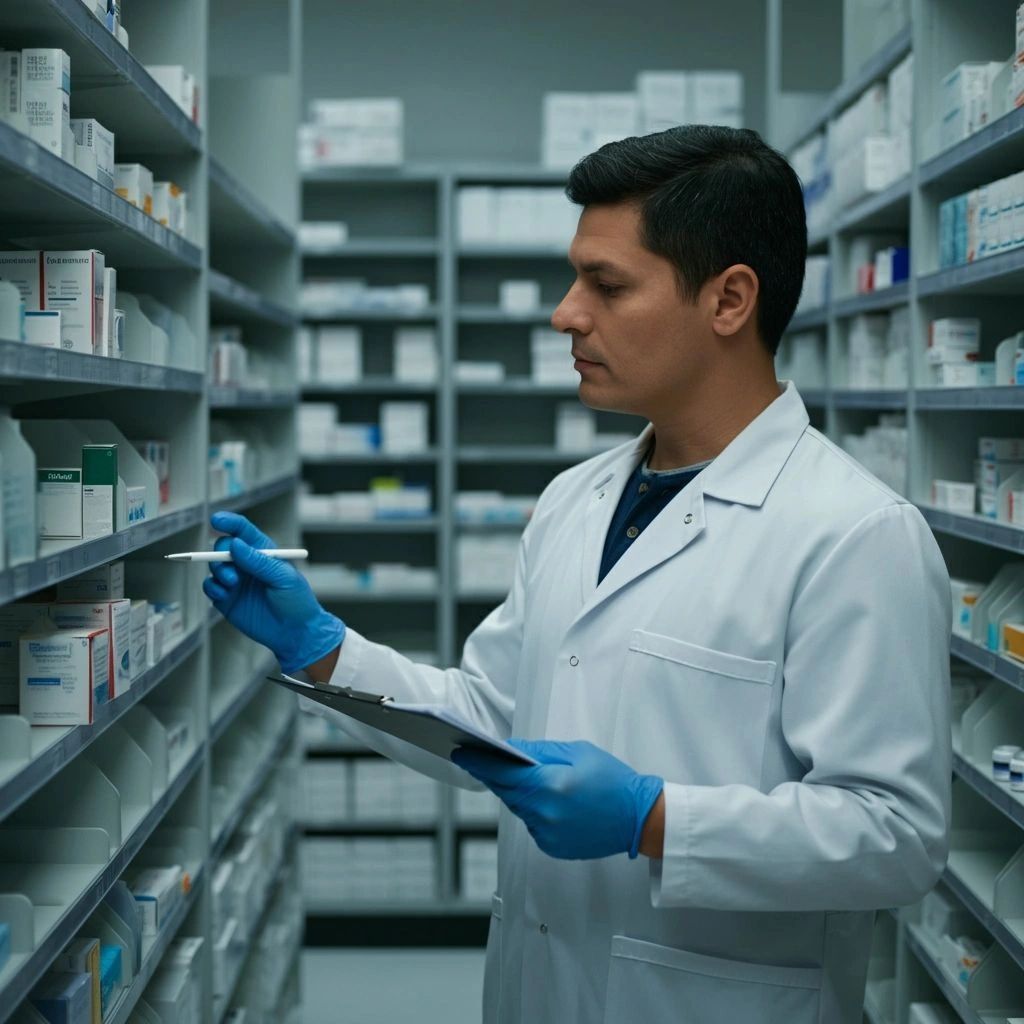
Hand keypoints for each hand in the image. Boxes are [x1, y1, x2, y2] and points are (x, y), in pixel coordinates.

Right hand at [202, 511, 345, 673]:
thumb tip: (235, 544)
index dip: (230, 523)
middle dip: (221, 554)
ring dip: (218, 571)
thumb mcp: (283, 578)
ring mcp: (235, 582)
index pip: (243, 531)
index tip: (217, 520)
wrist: (295, 633)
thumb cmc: (296, 602)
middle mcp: (247, 565)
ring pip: (214, 567)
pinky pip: (210, 587)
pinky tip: (223, 594)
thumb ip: (258, 561)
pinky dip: (212, 587)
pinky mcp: (227, 600)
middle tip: (232, 570)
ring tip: (232, 583)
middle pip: (223, 548)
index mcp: (263, 553)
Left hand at [452, 739, 662, 859]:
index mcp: (550, 785)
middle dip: (495, 775)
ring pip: (518, 807)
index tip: (461, 753)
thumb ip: (542, 751)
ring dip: (517, 792)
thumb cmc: (613, 781)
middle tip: (483, 759)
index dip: (478, 762)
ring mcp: (547, 834)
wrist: (638, 818)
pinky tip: (547, 799)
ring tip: (523, 777)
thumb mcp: (578, 752)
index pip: (502, 773)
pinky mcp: (552, 846)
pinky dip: (533, 809)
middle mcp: (544, 813)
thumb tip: (513, 749)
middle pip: (506, 791)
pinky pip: (531, 823)